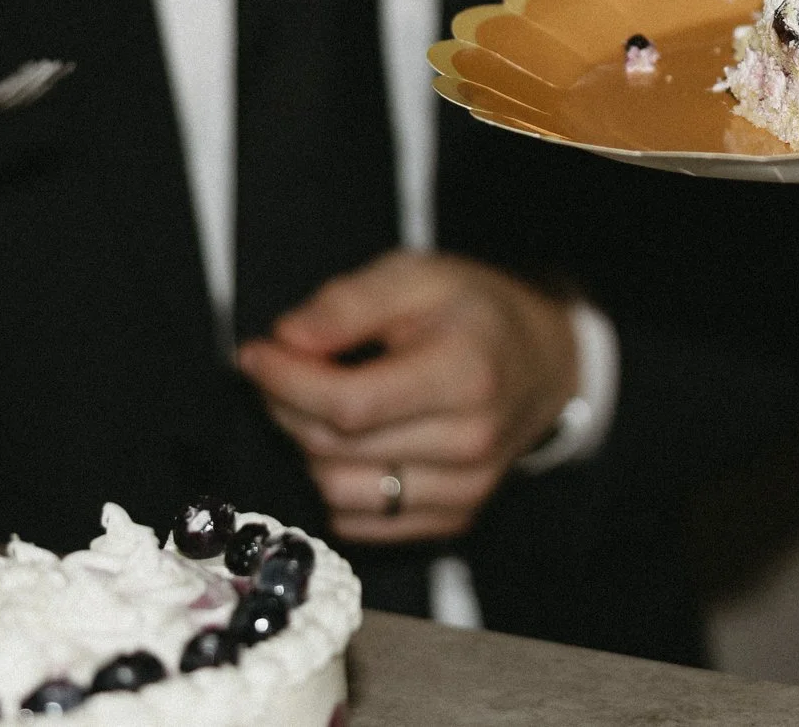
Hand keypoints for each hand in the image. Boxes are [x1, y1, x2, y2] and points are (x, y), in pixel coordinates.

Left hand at [236, 251, 579, 544]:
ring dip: (306, 449)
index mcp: (465, 375)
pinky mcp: (454, 519)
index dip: (285, 382)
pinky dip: (335, 485)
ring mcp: (465, 490)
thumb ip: (349, 302)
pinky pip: (360, 523)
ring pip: (337, 492)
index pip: (348, 404)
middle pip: (334, 448)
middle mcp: (470, 443)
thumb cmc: (475, 313)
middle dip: (286, 406)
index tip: (256, 354)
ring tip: (317, 404)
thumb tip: (285, 340)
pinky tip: (347, 443)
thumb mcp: (418, 276)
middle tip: (280, 368)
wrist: (543, 362)